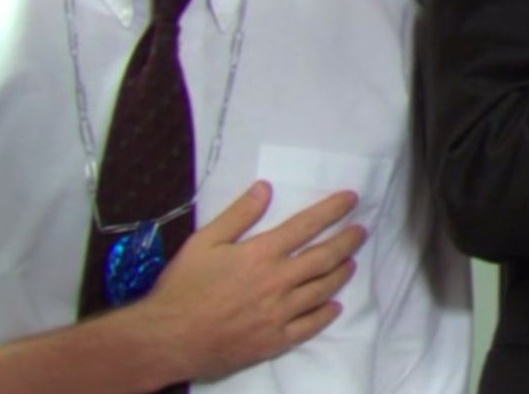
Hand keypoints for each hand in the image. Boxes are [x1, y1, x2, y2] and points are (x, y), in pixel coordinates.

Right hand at [126, 181, 366, 381]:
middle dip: (347, 240)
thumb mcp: (203, 242)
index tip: (351, 199)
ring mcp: (280, 313)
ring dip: (341, 273)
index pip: (306, 225)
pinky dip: (326, 314)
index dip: (332, 210)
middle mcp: (277, 281)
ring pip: (322, 290)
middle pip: (324, 257)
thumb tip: (265, 189)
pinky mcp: (276, 340)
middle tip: (361, 231)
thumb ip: (238, 215)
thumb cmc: (182, 287)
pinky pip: (310, 326)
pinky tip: (335, 306)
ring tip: (351, 263)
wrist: (167, 339)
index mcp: (261, 254)